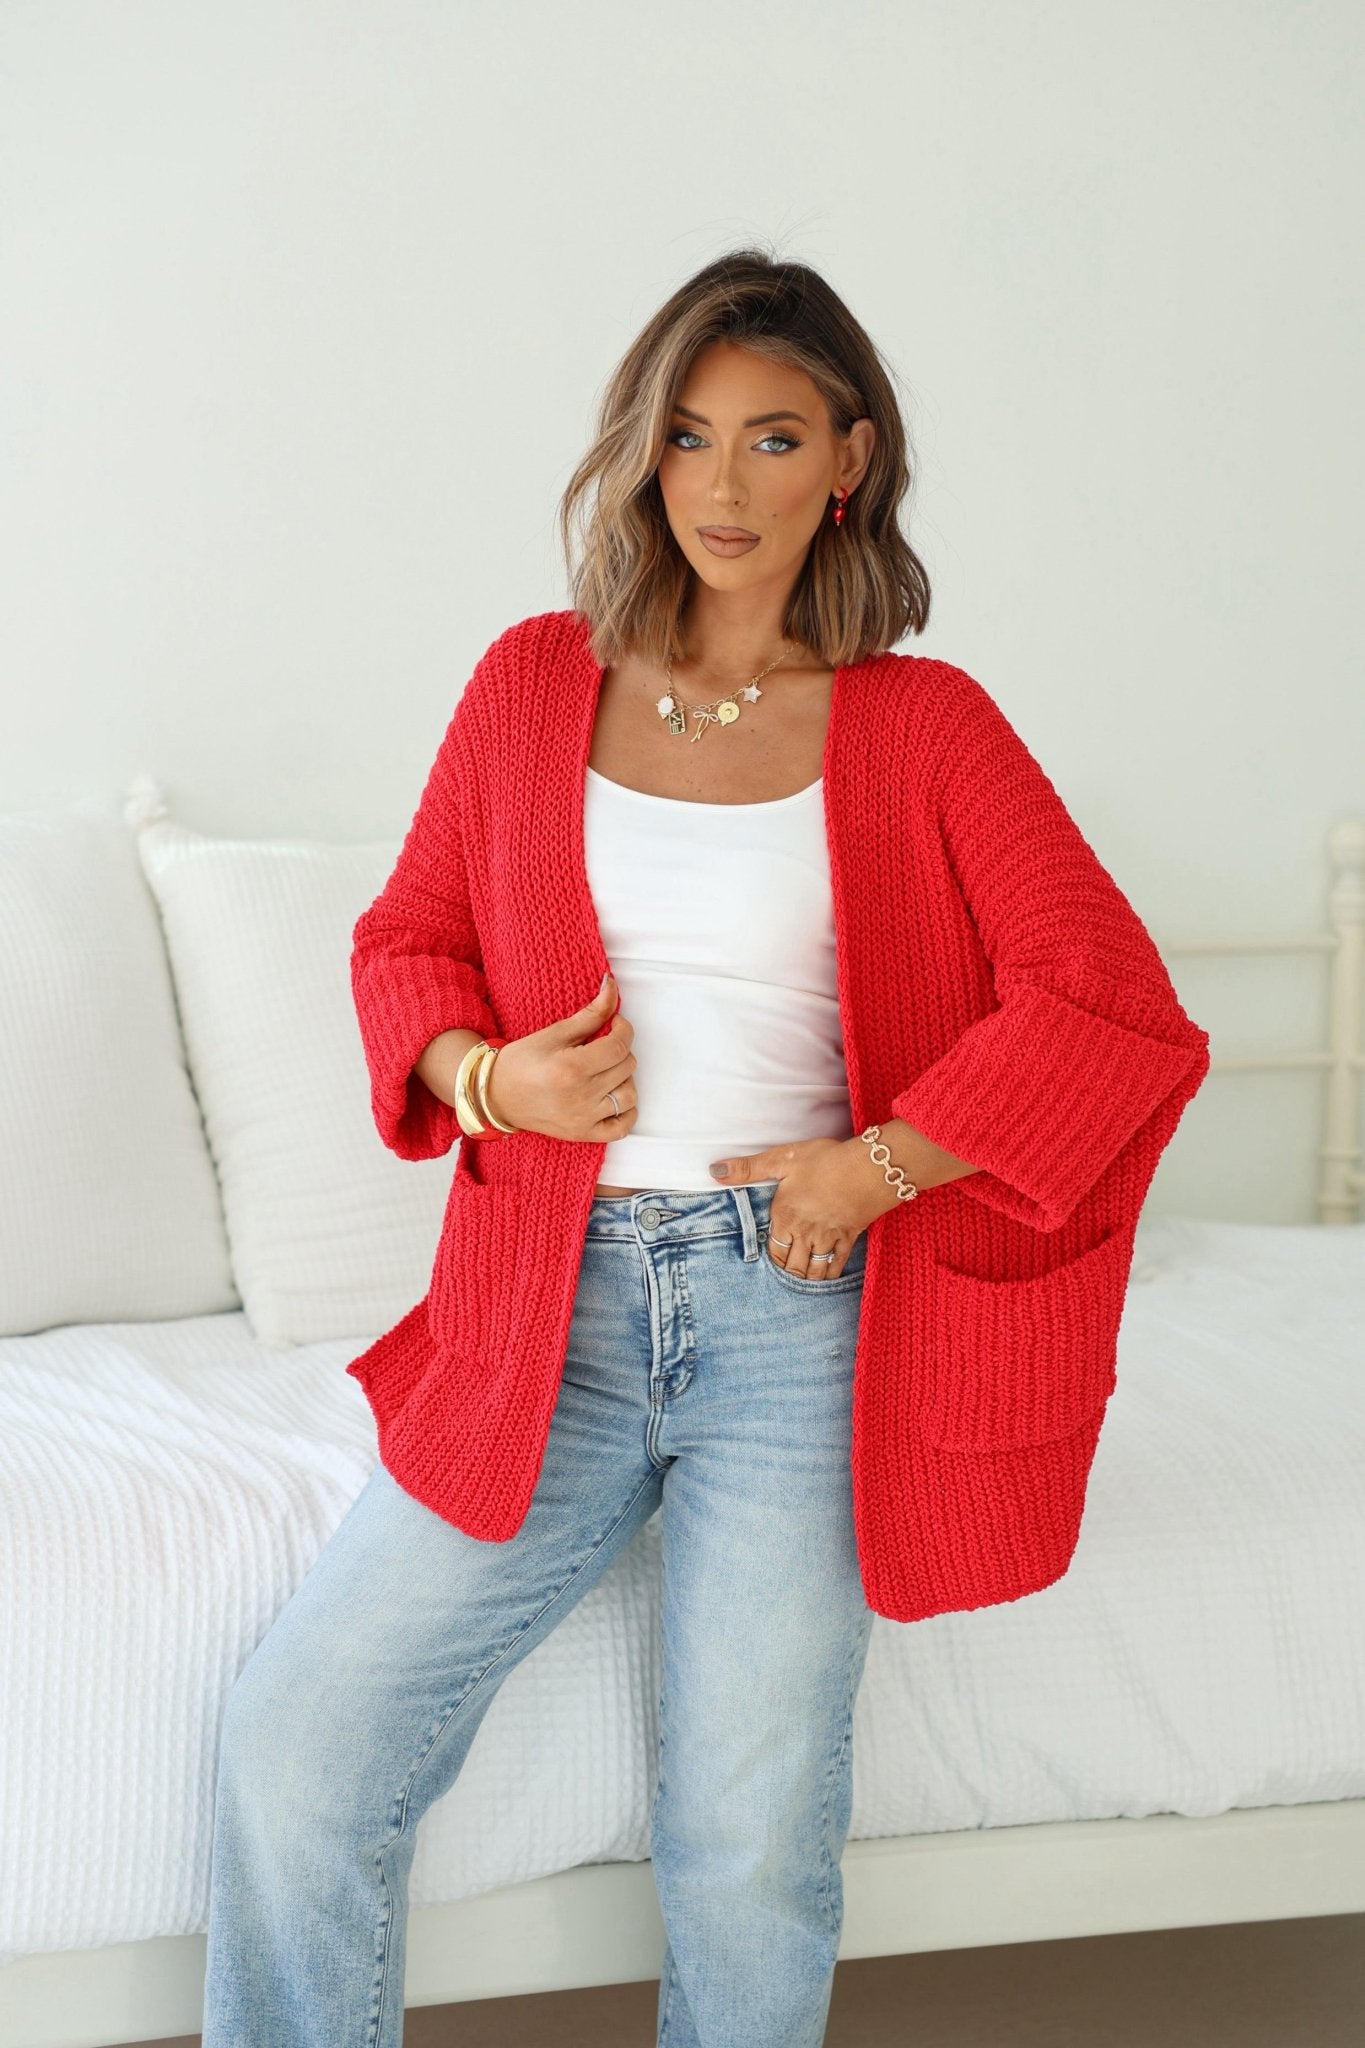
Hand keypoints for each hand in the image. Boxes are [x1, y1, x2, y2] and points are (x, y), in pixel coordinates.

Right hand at [485, 973, 637, 1141]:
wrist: (496, 1096)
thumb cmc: (520, 1063)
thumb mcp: (554, 1033)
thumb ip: (590, 1013)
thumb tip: (612, 986)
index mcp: (572, 1068)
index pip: (620, 1045)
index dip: (623, 1028)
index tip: (614, 1024)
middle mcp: (581, 1096)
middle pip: (627, 1067)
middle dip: (619, 1050)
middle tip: (601, 1046)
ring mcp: (584, 1119)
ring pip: (629, 1095)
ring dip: (623, 1079)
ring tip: (604, 1071)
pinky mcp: (583, 1134)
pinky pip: (622, 1128)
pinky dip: (626, 1112)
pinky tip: (613, 1097)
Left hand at [708, 1136, 893, 1280]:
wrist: (870, 1169)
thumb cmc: (826, 1161)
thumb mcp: (783, 1158)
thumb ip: (748, 1168)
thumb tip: (715, 1171)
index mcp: (785, 1216)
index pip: (773, 1248)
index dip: (772, 1256)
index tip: (772, 1259)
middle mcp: (804, 1233)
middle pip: (793, 1265)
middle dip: (788, 1271)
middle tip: (787, 1274)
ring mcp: (828, 1239)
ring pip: (814, 1270)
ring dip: (807, 1277)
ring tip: (803, 1279)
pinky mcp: (850, 1238)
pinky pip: (837, 1264)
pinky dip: (831, 1273)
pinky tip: (828, 1275)